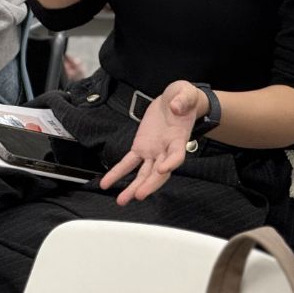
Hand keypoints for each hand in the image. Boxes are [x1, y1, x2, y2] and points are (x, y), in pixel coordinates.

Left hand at [99, 80, 206, 204]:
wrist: (176, 100)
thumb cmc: (184, 98)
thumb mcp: (185, 92)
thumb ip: (183, 99)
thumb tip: (176, 106)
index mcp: (179, 138)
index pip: (177, 155)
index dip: (171, 163)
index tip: (163, 169)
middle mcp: (166, 149)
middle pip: (159, 172)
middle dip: (150, 184)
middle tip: (139, 194)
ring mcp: (153, 151)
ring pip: (144, 173)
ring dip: (133, 187)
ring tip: (122, 200)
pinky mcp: (141, 147)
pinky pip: (128, 163)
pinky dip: (117, 173)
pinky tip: (107, 183)